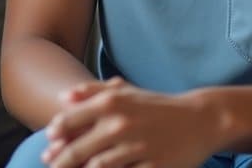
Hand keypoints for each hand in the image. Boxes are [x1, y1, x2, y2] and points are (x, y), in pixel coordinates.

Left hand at [44, 80, 219, 167]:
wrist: (201, 119)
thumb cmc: (158, 106)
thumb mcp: (127, 92)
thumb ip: (93, 91)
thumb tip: (62, 98)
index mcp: (111, 102)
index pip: (69, 120)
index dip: (55, 134)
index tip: (49, 143)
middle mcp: (121, 124)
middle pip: (77, 150)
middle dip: (60, 162)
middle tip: (52, 166)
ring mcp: (137, 147)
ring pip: (97, 167)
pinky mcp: (154, 166)